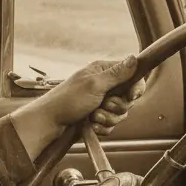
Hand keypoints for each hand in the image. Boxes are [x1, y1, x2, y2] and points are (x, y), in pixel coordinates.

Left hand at [11, 55, 145, 159]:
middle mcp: (104, 86)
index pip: (132, 77)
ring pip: (120, 114)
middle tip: (102, 105)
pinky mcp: (98, 117)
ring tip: (93, 116)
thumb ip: (117, 74)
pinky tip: (91, 125)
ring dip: (108, 118)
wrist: (50, 122)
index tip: (131, 96)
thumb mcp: (94, 84)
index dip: (135, 88)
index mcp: (103, 72)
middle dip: (117, 107)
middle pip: (128, 99)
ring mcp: (101, 102)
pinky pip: (111, 125)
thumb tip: (134, 58)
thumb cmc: (67, 100)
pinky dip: (102, 127)